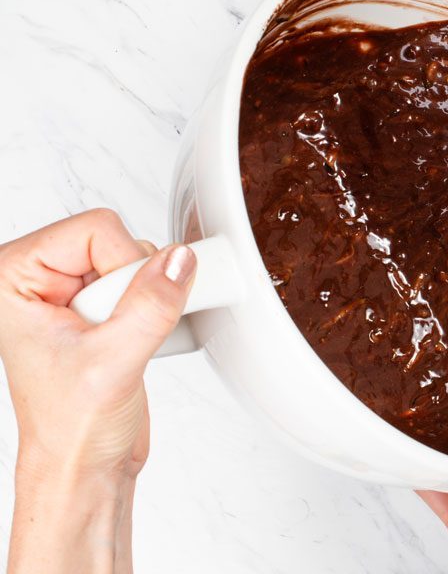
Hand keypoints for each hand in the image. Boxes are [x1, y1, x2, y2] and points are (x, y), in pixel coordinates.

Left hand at [0, 209, 195, 573]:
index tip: (120, 315)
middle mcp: (38, 280)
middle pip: (119, 240)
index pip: (95, 229)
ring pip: (140, 259)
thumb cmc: (68, 430)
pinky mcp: (102, 308)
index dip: (125, 268)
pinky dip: (160, 307)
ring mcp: (71, 292)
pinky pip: (151, 281)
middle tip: (119, 334)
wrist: (84, 469)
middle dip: (136, 286)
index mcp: (14, 279)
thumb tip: (180, 261)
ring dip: (150, 300)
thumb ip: (149, 306)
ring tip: (127, 343)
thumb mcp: (112, 365)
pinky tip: (141, 342)